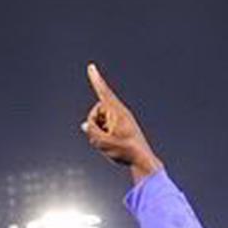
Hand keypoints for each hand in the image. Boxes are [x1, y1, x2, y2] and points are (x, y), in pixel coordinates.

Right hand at [80, 65, 162, 180]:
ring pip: (100, 120)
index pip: (103, 92)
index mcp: (118, 113)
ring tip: (110, 143)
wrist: (142, 160)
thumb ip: (91, 131)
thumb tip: (86, 125)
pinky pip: (106, 126)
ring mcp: (121, 120)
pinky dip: (104, 134)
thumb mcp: (103, 143)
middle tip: (102, 139)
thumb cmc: (125, 151)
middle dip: (94, 122)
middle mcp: (120, 113)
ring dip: (99, 130)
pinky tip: (112, 144)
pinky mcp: (122, 126)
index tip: (91, 67)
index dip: (96, 80)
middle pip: (97, 110)